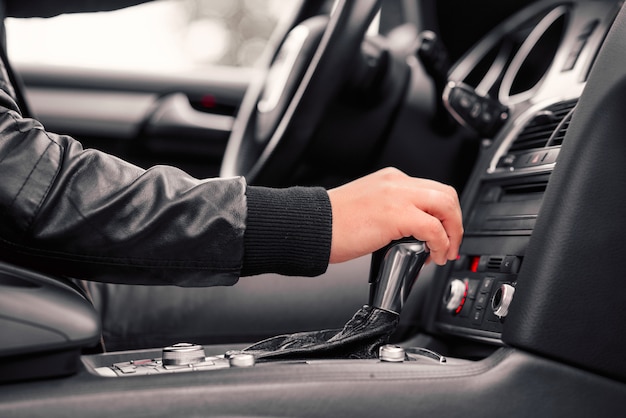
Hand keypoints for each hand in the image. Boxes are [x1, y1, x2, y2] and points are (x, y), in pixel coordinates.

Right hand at [327, 167, 462, 265]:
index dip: (444, 214)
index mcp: (390, 180)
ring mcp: (397, 196)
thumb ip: (391, 213)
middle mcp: (397, 183)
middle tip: (451, 243)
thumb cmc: (332, 224)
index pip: (431, 190)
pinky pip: (433, 228)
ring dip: (453, 232)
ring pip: (446, 206)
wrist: (311, 226)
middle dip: (455, 222)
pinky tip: (435, 255)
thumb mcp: (368, 208)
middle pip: (446, 194)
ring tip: (446, 251)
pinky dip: (441, 243)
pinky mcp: (395, 215)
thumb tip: (409, 235)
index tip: (444, 233)